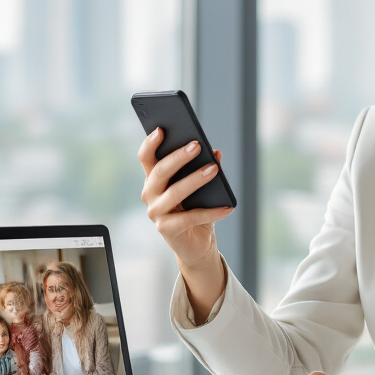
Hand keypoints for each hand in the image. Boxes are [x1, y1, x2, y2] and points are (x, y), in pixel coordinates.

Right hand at [137, 128, 232, 273]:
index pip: (146, 158)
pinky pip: (190, 218)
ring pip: (174, 192)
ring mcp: (156, 213)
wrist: (197, 245)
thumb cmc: (197, 211)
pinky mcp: (166, 230)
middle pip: (160, 171)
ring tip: (213, 169)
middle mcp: (150, 194)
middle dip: (178, 157)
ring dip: (195, 180)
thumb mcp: (202, 187)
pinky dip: (211, 212)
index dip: (150, 143)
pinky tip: (227, 207)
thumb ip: (206, 167)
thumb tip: (216, 152)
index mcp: (154, 180)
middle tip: (197, 145)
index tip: (162, 129)